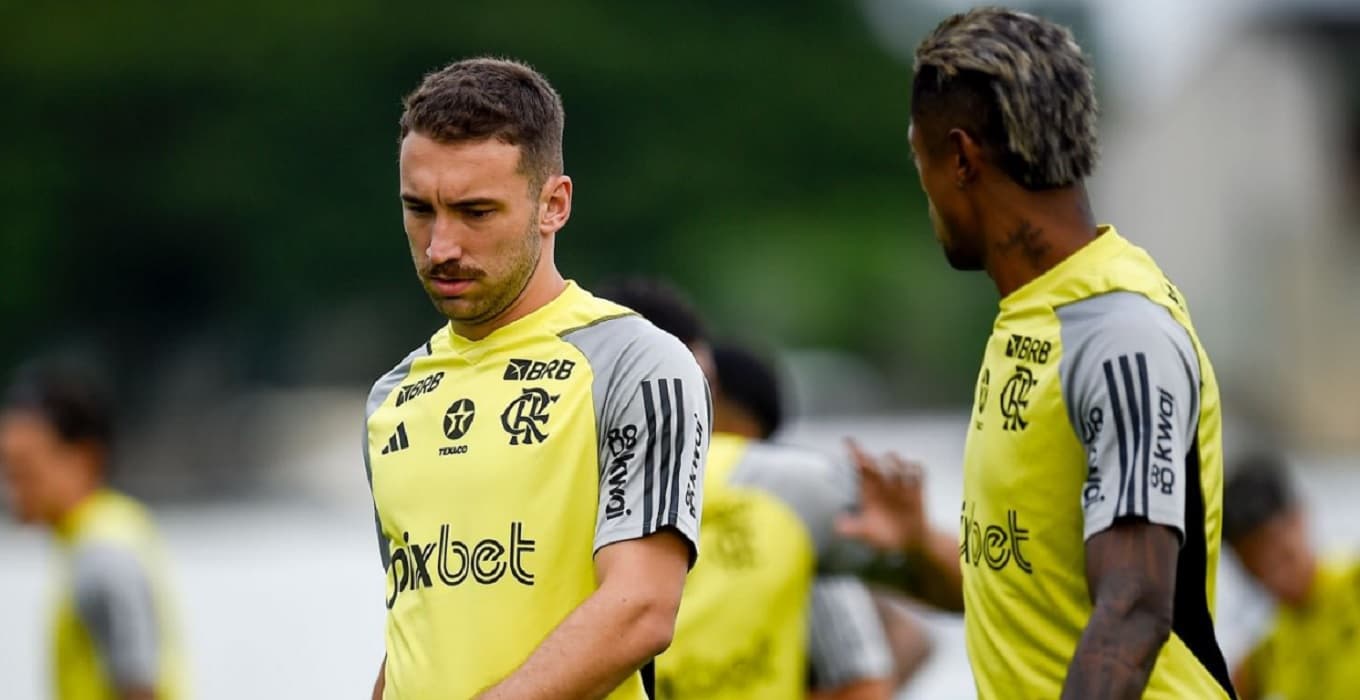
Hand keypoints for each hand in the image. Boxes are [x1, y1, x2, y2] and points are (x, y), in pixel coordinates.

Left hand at [835, 438, 927, 553]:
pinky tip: (913, 472)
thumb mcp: (867, 534)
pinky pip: (918, 471)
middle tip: (867, 462)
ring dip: (895, 463)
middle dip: (870, 460)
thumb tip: (837, 524)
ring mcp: (900, 486)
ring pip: (896, 462)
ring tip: (893, 470)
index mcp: (868, 492)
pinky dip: (916, 469)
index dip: (854, 455)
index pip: (859, 469)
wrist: (909, 544)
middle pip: (875, 464)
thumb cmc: (884, 538)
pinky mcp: (917, 490)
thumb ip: (853, 529)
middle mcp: (883, 486)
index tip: (847, 441)